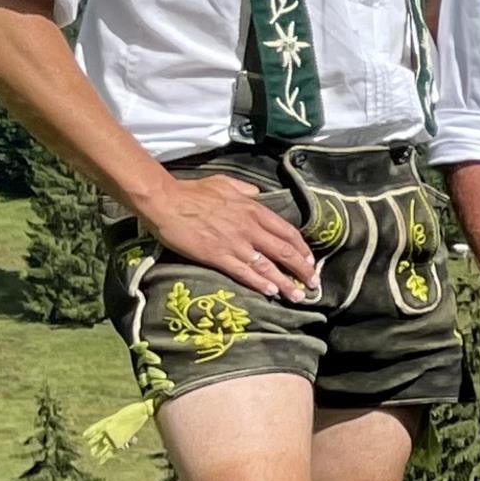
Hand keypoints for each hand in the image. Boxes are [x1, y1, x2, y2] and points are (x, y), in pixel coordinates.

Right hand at [141, 170, 320, 302]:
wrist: (166, 201)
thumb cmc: (192, 191)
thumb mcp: (225, 184)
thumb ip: (245, 190)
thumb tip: (257, 194)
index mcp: (254, 210)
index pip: (288, 232)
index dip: (302, 249)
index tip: (310, 261)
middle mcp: (250, 228)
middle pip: (285, 252)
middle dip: (302, 270)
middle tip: (313, 284)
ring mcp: (235, 244)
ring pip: (268, 267)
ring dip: (286, 283)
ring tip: (298, 296)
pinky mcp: (217, 256)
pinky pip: (244, 273)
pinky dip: (260, 284)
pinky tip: (271, 292)